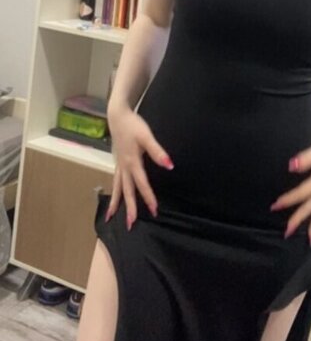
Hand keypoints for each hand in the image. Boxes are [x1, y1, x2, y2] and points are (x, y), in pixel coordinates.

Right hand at [105, 106, 173, 229]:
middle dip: (129, 207)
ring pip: (117, 187)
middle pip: (126, 190)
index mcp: (132, 162)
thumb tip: (170, 166)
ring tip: (110, 218)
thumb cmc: (133, 125)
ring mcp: (119, 165)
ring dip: (116, 202)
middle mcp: (124, 167)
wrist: (117, 116)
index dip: (148, 197)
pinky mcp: (118, 161)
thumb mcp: (147, 136)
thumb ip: (158, 152)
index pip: (142, 184)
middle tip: (130, 224)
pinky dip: (113, 191)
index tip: (154, 211)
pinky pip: (115, 181)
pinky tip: (114, 196)